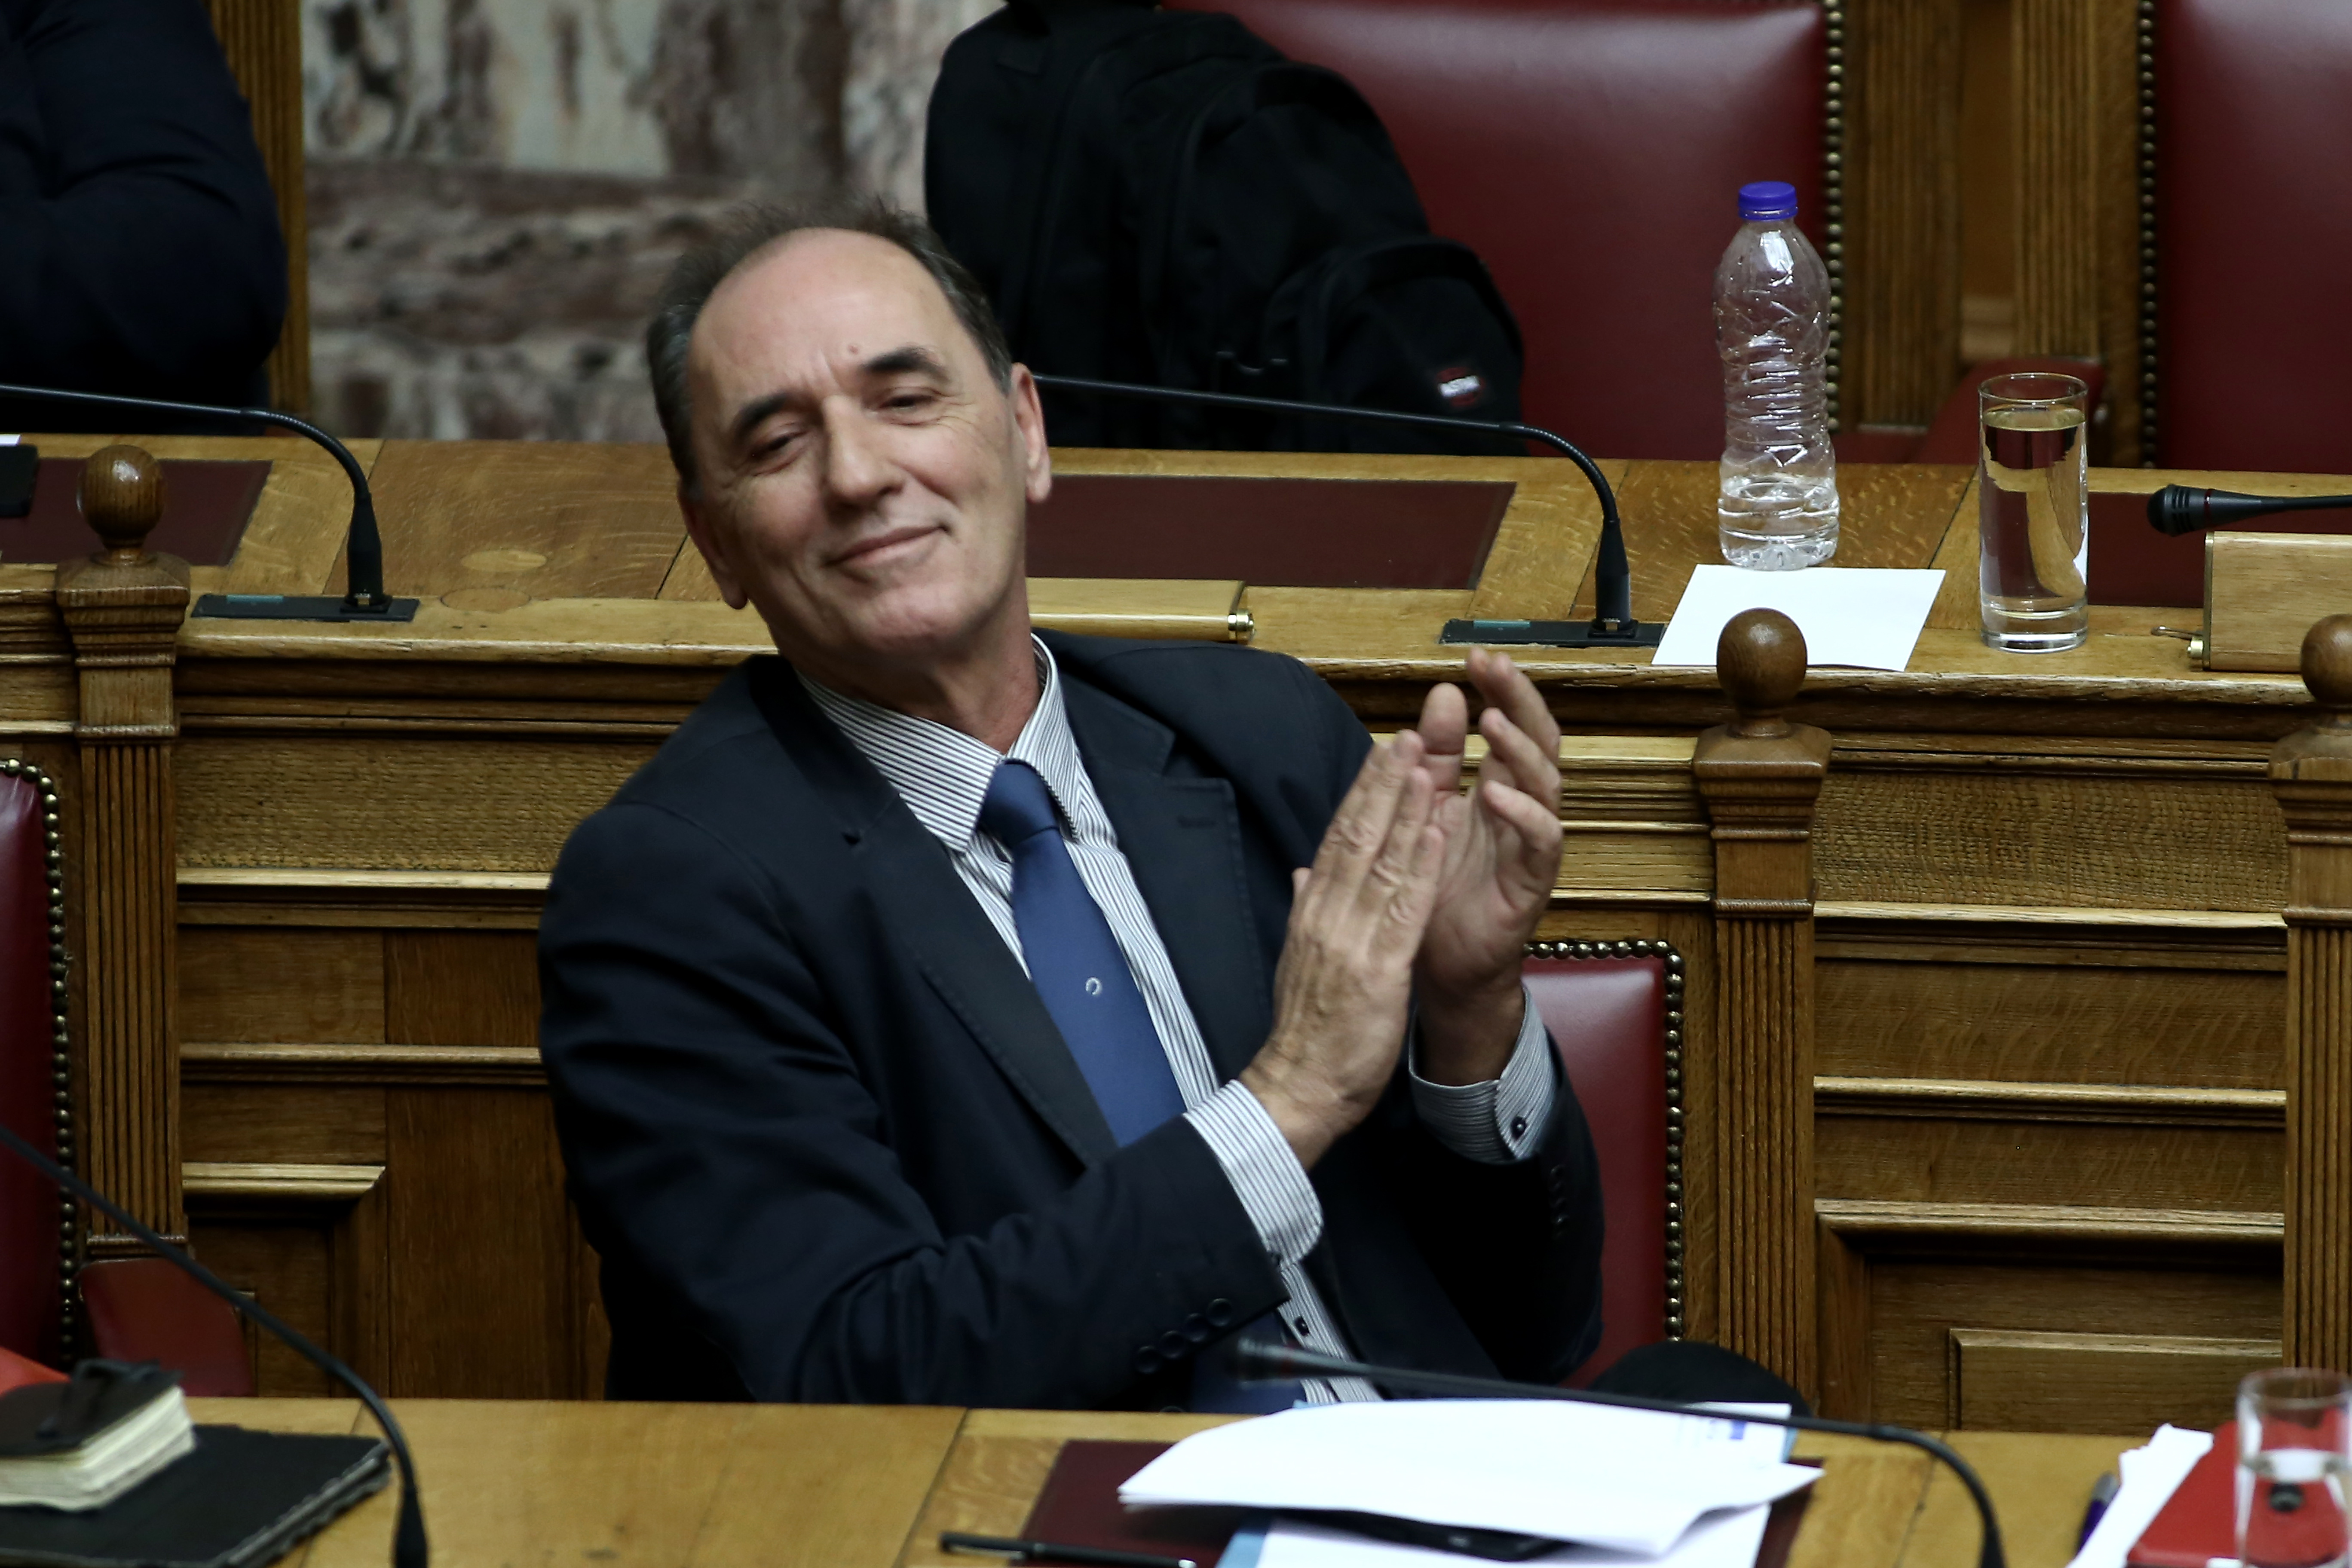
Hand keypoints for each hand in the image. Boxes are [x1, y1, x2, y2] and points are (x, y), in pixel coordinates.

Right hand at [1241, 730, 1447, 1168]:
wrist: (1297, 1087)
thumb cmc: (1306, 1031)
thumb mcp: (1300, 961)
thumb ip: (1306, 911)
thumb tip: (1305, 873)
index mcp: (1312, 914)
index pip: (1337, 840)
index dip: (1361, 794)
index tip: (1382, 753)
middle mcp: (1327, 917)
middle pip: (1355, 837)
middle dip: (1383, 784)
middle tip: (1408, 734)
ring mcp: (1350, 941)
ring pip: (1379, 862)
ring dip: (1404, 809)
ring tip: (1426, 763)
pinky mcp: (1377, 971)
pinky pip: (1402, 909)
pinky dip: (1419, 866)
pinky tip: (1436, 831)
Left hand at [1409, 649, 1562, 1083]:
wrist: (1435, 964)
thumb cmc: (1434, 886)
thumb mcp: (1426, 809)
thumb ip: (1433, 757)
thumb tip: (1441, 693)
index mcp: (1495, 788)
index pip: (1507, 725)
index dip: (1498, 689)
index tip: (1475, 655)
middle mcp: (1520, 810)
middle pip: (1536, 741)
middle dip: (1519, 701)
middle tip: (1495, 666)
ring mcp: (1531, 845)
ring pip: (1546, 785)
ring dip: (1520, 751)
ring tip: (1492, 721)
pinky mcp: (1533, 884)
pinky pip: (1542, 842)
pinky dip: (1524, 815)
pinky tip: (1498, 793)